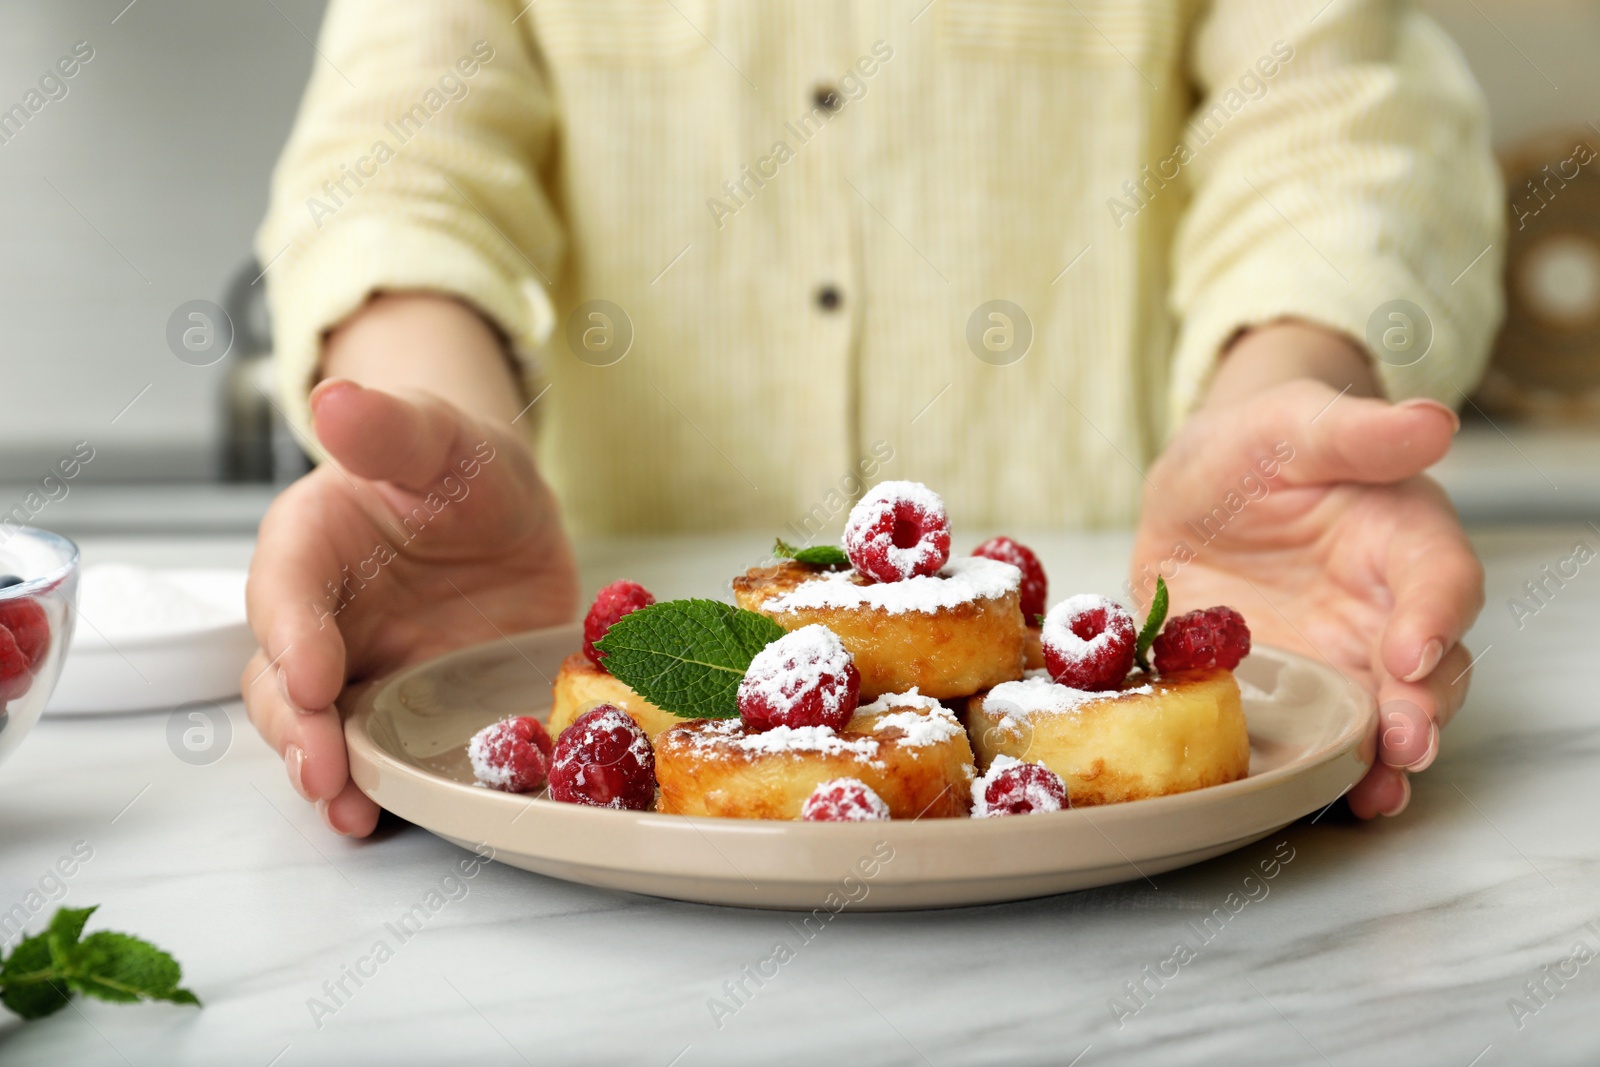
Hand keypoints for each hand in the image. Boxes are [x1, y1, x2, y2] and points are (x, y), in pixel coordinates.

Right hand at [241, 380, 577, 835]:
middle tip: (322, 769)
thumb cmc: (460, 469)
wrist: (511, 514)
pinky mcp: (404, 710)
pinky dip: (378, 790)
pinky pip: (379, 755)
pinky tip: (387, 818)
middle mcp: (318, 618)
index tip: (315, 674)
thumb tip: (335, 398)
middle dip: (296, 729)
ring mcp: (359, 671)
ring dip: (323, 774)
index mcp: (310, 542)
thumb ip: (392, 428)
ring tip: (347, 812)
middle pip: (282, 681)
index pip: (283, 590)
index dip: (291, 635)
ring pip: (318, 731)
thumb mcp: (440, 436)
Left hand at [1131, 332, 1482, 818]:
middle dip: (1422, 711)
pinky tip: (1309, 801)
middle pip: (1430, 672)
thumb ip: (1357, 431)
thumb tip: (1435, 420)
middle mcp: (1385, 611)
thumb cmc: (1256, 448)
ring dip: (1385, 761)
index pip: (1441, 579)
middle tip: (1404, 743)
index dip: (1435, 617)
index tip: (1412, 653)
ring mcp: (1341, 659)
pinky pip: (1313, 739)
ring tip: (1376, 795)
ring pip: (1384, 720)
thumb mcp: (1293, 423)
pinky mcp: (1292, 692)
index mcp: (1401, 537)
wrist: (1194, 489)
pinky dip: (1318, 775)